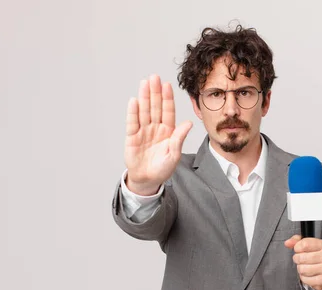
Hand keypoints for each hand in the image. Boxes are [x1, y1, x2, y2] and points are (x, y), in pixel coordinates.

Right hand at [124, 75, 192, 194]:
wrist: (148, 180)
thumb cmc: (163, 168)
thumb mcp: (174, 155)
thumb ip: (179, 139)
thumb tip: (188, 123)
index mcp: (168, 131)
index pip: (168, 111)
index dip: (167, 98)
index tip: (167, 85)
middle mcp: (156, 128)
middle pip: (155, 107)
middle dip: (155, 92)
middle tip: (154, 77)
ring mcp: (143, 131)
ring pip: (144, 111)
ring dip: (144, 97)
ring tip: (144, 83)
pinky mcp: (132, 137)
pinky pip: (132, 123)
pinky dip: (133, 112)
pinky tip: (134, 101)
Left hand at [284, 235, 321, 289]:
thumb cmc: (315, 256)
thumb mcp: (308, 244)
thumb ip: (296, 241)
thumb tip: (287, 243)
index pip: (304, 244)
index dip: (297, 248)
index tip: (299, 250)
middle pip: (301, 257)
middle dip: (297, 259)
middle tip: (302, 260)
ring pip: (302, 269)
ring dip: (300, 268)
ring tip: (306, 266)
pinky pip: (305, 279)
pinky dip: (304, 277)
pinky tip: (309, 274)